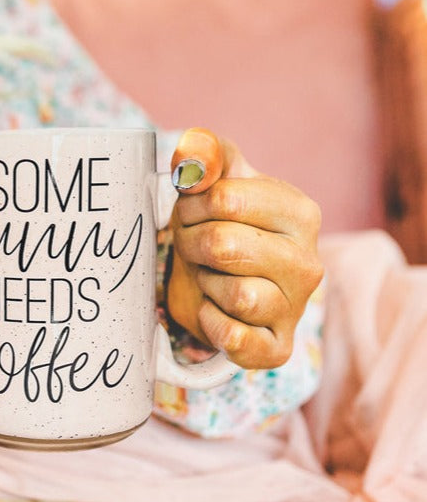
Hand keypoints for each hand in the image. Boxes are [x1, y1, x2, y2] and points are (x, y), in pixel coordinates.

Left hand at [166, 128, 323, 369]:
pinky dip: (213, 325)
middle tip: (195, 249)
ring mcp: (296, 309)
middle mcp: (310, 263)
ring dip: (206, 285)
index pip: (223, 200)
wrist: (210, 286)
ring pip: (236, 294)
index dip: (191, 208)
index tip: (193, 215)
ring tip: (210, 279)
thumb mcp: (211, 185)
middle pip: (224, 246)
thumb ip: (206, 157)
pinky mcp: (276, 348)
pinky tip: (214, 312)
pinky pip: (237, 339)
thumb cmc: (215, 229)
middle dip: (193, 246)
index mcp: (301, 213)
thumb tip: (193, 152)